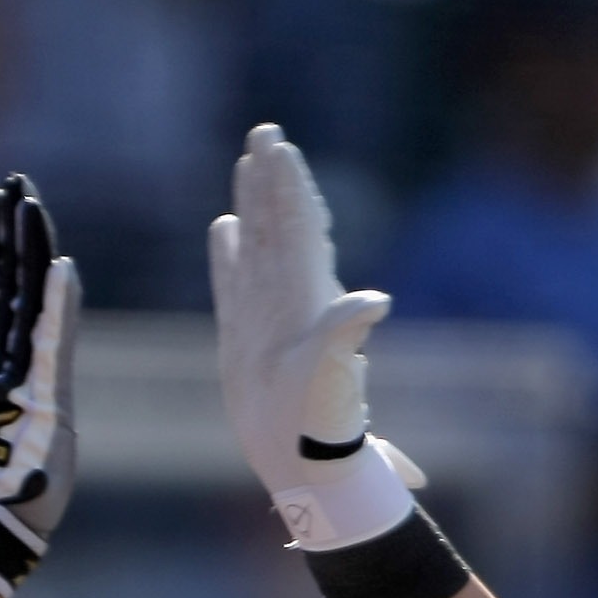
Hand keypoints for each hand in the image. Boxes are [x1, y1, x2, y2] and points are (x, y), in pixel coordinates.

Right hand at [209, 123, 425, 547]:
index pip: (300, 229)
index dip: (291, 188)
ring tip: (246, 167)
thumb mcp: (334, 378)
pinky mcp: (245, 337)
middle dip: (273, 181)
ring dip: (253, 206)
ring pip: (258, 247)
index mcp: (308, 298)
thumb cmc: (320, 427)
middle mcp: (291, 299)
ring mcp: (268, 315)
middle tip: (265, 133)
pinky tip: (221, 229)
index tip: (281, 146)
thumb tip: (376, 301)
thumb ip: (347, 334)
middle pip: (280, 226)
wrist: (301, 464)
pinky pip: (234, 282)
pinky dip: (227, 254)